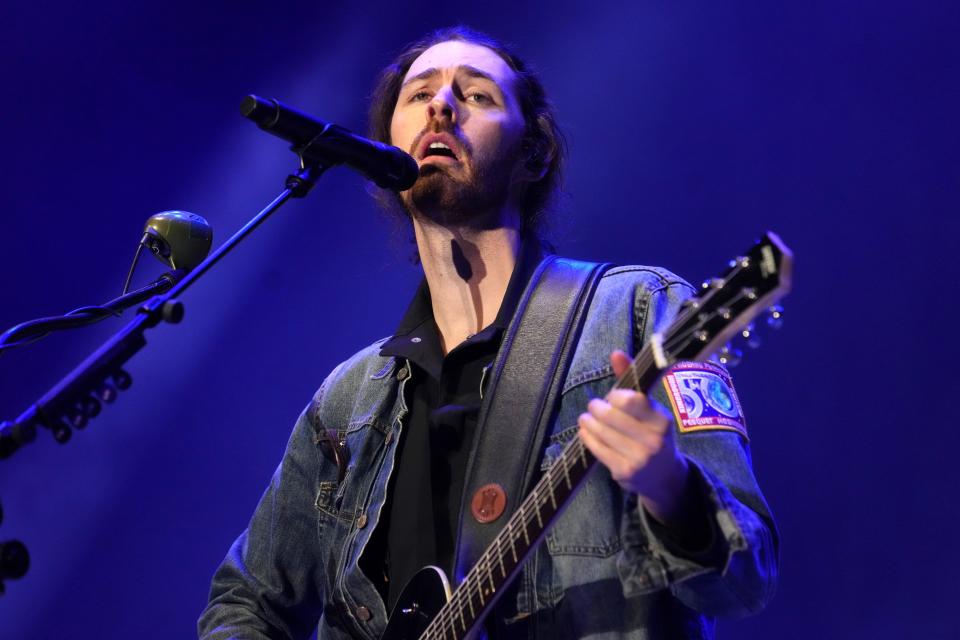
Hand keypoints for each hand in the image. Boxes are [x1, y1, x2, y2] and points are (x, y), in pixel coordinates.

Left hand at [577, 350, 691, 525]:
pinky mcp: (623, 472)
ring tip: (587, 418)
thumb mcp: (650, 410)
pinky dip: (587, 437)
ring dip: (588, 421)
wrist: (664, 477)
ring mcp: (638, 458)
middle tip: (594, 406)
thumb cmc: (653, 434)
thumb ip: (631, 381)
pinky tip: (586, 432)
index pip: (630, 400)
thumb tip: (615, 353)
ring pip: (601, 432)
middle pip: (610, 416)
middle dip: (596, 408)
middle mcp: (652, 440)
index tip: (612, 397)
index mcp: (661, 420)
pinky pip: (597, 449)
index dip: (615, 396)